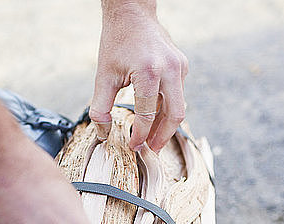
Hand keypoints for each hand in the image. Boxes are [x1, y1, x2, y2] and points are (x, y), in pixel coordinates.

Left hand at [90, 1, 187, 151]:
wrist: (132, 12)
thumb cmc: (117, 41)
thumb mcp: (104, 75)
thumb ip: (101, 107)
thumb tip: (103, 134)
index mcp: (148, 72)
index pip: (147, 115)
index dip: (140, 135)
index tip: (133, 146)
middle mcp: (170, 69)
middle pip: (175, 115)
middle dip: (163, 137)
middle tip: (151, 151)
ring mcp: (180, 67)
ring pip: (178, 105)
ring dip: (165, 124)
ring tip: (152, 138)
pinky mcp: (182, 66)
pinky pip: (177, 94)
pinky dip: (166, 109)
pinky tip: (154, 117)